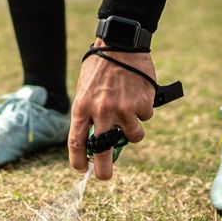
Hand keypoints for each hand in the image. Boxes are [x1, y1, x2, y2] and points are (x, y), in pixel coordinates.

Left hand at [68, 38, 155, 180]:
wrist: (121, 44)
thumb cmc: (100, 68)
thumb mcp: (85, 89)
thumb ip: (89, 114)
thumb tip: (97, 141)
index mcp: (82, 107)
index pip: (76, 142)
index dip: (78, 160)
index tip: (82, 169)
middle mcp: (101, 111)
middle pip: (102, 151)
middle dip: (103, 169)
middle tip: (105, 176)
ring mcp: (123, 109)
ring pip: (132, 136)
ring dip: (132, 131)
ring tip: (130, 114)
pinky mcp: (142, 104)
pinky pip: (145, 118)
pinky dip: (143, 111)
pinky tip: (137, 94)